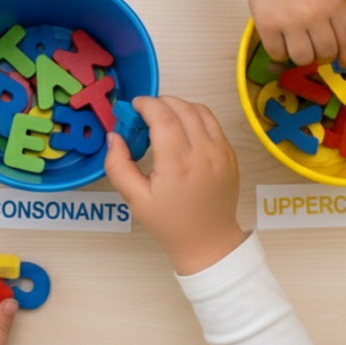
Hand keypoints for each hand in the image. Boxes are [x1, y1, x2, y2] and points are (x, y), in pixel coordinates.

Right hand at [104, 96, 245, 275]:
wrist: (208, 242)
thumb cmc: (170, 223)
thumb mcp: (135, 199)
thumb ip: (118, 165)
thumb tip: (114, 136)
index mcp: (178, 163)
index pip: (164, 116)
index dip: (147, 104)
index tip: (135, 107)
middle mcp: (204, 153)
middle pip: (183, 108)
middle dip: (161, 102)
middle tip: (146, 113)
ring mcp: (221, 153)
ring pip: (201, 111)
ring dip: (180, 106)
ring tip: (164, 118)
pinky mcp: (230, 155)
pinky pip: (213, 124)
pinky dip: (196, 118)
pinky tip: (183, 132)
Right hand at [240, 0, 345, 66]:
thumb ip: (334, 13)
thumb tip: (337, 44)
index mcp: (334, 3)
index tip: (344, 62)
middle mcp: (314, 15)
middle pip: (325, 53)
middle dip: (323, 56)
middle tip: (316, 51)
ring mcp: (289, 22)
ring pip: (303, 58)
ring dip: (302, 57)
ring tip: (298, 46)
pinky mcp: (267, 27)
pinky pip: (278, 54)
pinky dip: (281, 53)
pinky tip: (281, 42)